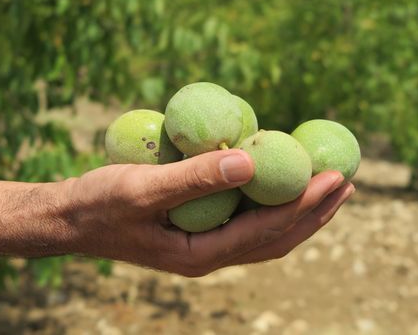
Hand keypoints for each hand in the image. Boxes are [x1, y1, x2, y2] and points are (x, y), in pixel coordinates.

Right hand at [59, 149, 353, 276]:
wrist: (69, 219)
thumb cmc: (99, 203)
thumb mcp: (143, 188)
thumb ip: (195, 178)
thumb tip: (251, 161)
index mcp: (202, 254)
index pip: (268, 230)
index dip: (305, 203)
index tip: (335, 176)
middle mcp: (210, 256)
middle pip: (277, 238)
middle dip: (315, 212)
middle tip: (347, 182)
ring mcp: (205, 247)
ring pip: (265, 234)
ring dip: (299, 212)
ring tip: (328, 188)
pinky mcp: (197, 232)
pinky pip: (246, 222)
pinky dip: (271, 206)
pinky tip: (278, 185)